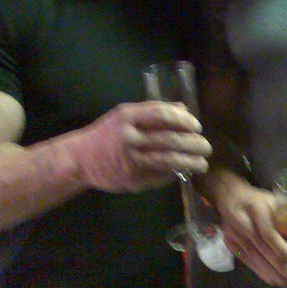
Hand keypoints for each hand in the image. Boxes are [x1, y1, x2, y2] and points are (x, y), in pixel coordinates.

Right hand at [47, 101, 211, 192]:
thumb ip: (153, 111)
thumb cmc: (107, 133)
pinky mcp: (132, 179)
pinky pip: (159, 176)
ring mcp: (130, 160)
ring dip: (190, 162)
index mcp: (128, 116)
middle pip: (169, 139)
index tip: (197, 127)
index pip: (163, 115)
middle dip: (193, 144)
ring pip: (168, 160)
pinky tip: (183, 172)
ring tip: (202, 164)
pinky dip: (174, 174)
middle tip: (206, 147)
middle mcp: (129, 137)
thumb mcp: (125, 114)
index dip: (185, 121)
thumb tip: (184, 109)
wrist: (80, 159)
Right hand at [212, 175, 286, 286]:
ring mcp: (233, 232)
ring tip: (286, 282)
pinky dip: (260, 271)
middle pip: (261, 247)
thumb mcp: (279, 203)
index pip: (267, 231)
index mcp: (257, 207)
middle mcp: (242, 220)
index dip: (280, 247)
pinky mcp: (229, 242)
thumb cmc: (260, 201)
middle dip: (278, 264)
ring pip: (253, 256)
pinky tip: (272, 279)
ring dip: (270, 271)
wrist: (230, 195)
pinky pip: (246, 260)